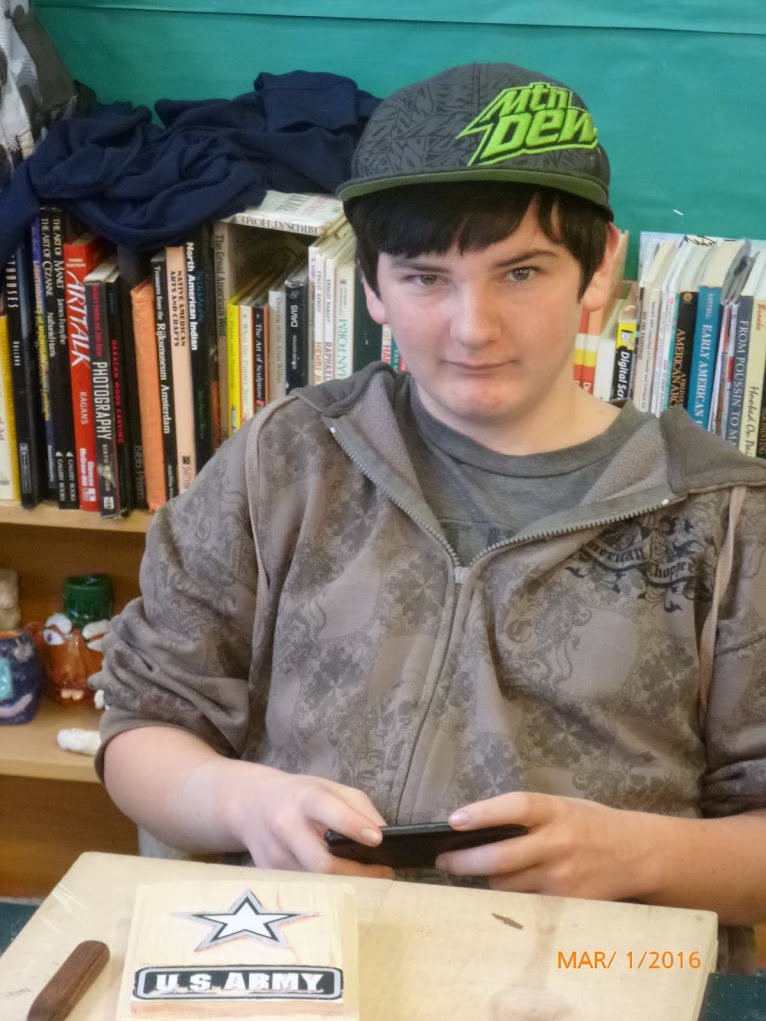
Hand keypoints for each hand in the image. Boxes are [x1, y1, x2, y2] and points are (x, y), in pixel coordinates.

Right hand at [217, 759, 394, 879]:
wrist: (251, 806)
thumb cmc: (300, 796)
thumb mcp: (329, 788)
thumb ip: (359, 808)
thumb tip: (385, 838)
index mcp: (304, 799)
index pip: (329, 811)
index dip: (354, 826)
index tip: (378, 840)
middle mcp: (285, 828)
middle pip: (323, 863)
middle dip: (358, 873)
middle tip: (384, 873)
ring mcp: (275, 858)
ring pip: (318, 883)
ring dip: (348, 885)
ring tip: (372, 880)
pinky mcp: (271, 879)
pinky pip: (308, 890)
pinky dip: (331, 889)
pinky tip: (346, 885)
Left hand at [434, 791, 652, 901]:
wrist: (638, 854)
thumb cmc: (591, 825)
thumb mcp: (563, 807)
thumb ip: (529, 816)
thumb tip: (479, 827)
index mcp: (557, 811)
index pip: (516, 808)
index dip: (483, 813)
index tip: (454, 820)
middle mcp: (559, 845)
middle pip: (502, 857)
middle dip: (466, 862)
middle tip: (445, 860)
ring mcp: (563, 879)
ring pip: (507, 886)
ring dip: (487, 881)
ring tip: (476, 872)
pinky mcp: (568, 906)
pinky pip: (525, 904)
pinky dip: (511, 897)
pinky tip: (505, 891)